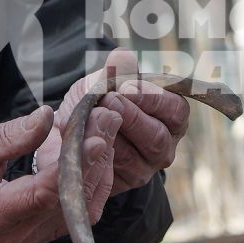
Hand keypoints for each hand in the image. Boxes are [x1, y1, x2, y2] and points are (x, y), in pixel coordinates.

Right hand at [0, 103, 120, 242]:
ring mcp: (30, 238)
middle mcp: (15, 234)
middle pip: (67, 202)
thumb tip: (47, 116)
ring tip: (104, 128)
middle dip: (93, 160)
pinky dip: (88, 180)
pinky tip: (93, 151)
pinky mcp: (40, 232)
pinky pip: (75, 211)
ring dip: (97, 169)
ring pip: (79, 210)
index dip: (72, 168)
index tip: (96, 141)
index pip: (41, 194)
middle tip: (106, 120)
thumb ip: (12, 135)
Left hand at [52, 47, 190, 194]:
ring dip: (111, 136)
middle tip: (108, 101)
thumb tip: (122, 57)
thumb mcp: (104, 83)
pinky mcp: (122, 185)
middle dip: (131, 118)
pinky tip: (84, 139)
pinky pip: (111, 173)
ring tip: (92, 117)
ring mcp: (144, 169)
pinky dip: (97, 154)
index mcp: (171, 116)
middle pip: (156, 138)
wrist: (70, 132)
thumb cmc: (98, 102)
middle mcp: (164, 146)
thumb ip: (116, 71)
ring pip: (134, 158)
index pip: (174, 109)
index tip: (125, 88)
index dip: (151, 98)